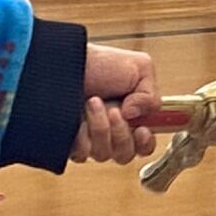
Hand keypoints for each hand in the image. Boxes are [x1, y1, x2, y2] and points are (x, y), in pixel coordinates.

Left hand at [72, 45, 158, 164]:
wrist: (65, 61)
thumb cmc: (99, 62)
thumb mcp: (140, 68)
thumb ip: (150, 95)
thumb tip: (136, 116)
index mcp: (130, 117)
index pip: (143, 146)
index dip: (145, 143)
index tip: (141, 130)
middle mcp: (110, 131)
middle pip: (125, 155)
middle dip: (121, 133)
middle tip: (114, 110)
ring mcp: (89, 138)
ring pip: (103, 154)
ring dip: (100, 128)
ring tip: (92, 102)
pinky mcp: (69, 142)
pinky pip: (81, 154)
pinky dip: (82, 137)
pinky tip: (78, 118)